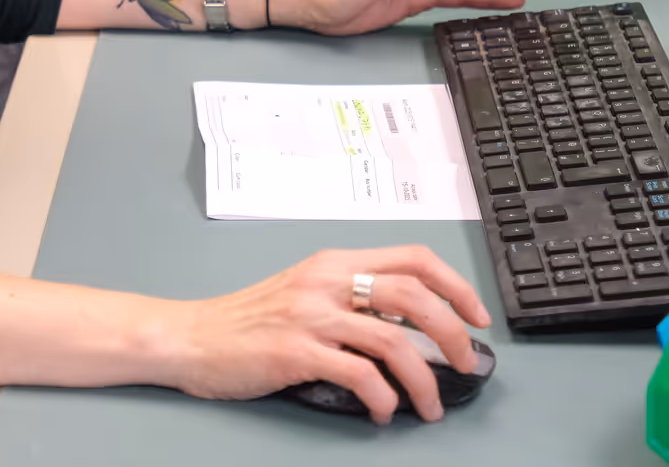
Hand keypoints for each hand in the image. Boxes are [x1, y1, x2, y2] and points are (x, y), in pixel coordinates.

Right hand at [168, 246, 491, 423]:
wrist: (191, 337)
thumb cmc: (246, 320)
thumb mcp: (304, 292)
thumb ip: (352, 298)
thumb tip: (413, 326)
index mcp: (333, 263)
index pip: (412, 257)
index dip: (455, 285)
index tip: (477, 315)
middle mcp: (325, 282)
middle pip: (414, 295)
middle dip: (454, 333)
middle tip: (466, 363)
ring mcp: (310, 316)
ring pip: (394, 342)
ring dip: (425, 381)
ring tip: (429, 406)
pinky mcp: (295, 352)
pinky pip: (360, 376)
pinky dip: (384, 399)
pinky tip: (383, 411)